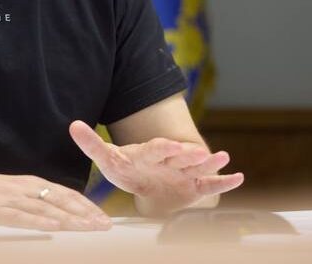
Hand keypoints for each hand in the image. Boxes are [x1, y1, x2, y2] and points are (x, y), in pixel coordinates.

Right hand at [0, 169, 111, 231]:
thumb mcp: (12, 192)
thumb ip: (33, 200)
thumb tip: (56, 212)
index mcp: (30, 183)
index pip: (65, 193)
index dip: (86, 205)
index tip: (102, 217)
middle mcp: (25, 188)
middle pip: (62, 200)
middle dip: (86, 213)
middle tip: (105, 224)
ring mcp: (11, 198)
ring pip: (47, 209)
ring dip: (70, 219)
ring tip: (89, 228)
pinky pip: (21, 216)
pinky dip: (39, 221)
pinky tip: (54, 227)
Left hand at [68, 120, 243, 216]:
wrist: (142, 178)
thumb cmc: (125, 167)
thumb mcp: (106, 157)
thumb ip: (91, 144)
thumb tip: (72, 125)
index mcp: (150, 152)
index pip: (157, 148)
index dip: (165, 148)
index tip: (173, 146)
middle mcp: (170, 159)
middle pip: (181, 156)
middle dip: (190, 155)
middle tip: (201, 153)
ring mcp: (184, 171)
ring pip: (198, 167)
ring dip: (211, 163)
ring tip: (227, 158)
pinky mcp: (193, 185)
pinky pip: (210, 184)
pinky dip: (225, 181)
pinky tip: (239, 177)